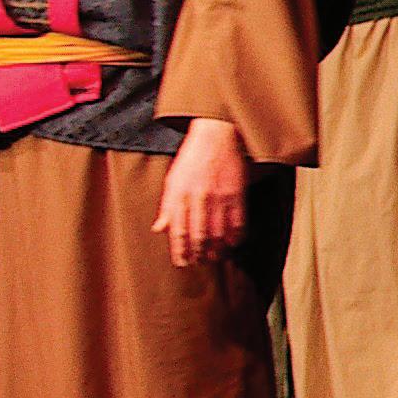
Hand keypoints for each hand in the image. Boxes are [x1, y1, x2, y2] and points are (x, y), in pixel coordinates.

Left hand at [154, 118, 246, 266]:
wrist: (216, 135)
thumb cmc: (192, 157)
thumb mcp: (172, 179)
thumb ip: (167, 205)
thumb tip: (159, 228)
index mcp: (180, 194)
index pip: (178, 231)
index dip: (181, 251)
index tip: (183, 262)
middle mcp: (198, 197)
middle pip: (199, 236)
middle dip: (199, 254)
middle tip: (200, 262)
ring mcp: (219, 196)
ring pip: (219, 234)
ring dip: (217, 250)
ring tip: (215, 256)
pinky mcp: (237, 193)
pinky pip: (238, 223)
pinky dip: (235, 237)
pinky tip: (232, 242)